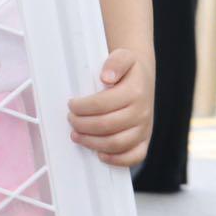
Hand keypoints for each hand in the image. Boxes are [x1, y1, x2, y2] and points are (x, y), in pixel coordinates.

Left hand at [67, 48, 153, 166]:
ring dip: (92, 142)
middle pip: (106, 126)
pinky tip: (99, 153)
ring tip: (76, 135)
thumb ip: (115, 62)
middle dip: (82, 124)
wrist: (143, 78)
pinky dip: (116, 159)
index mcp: (135, 91)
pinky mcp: (144, 140)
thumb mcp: (123, 56)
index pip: (102, 104)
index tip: (71, 104)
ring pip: (116, 144)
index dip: (82, 107)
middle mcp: (142, 112)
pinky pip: (134, 156)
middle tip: (70, 120)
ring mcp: (144, 128)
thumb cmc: (128, 69)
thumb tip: (106, 77)